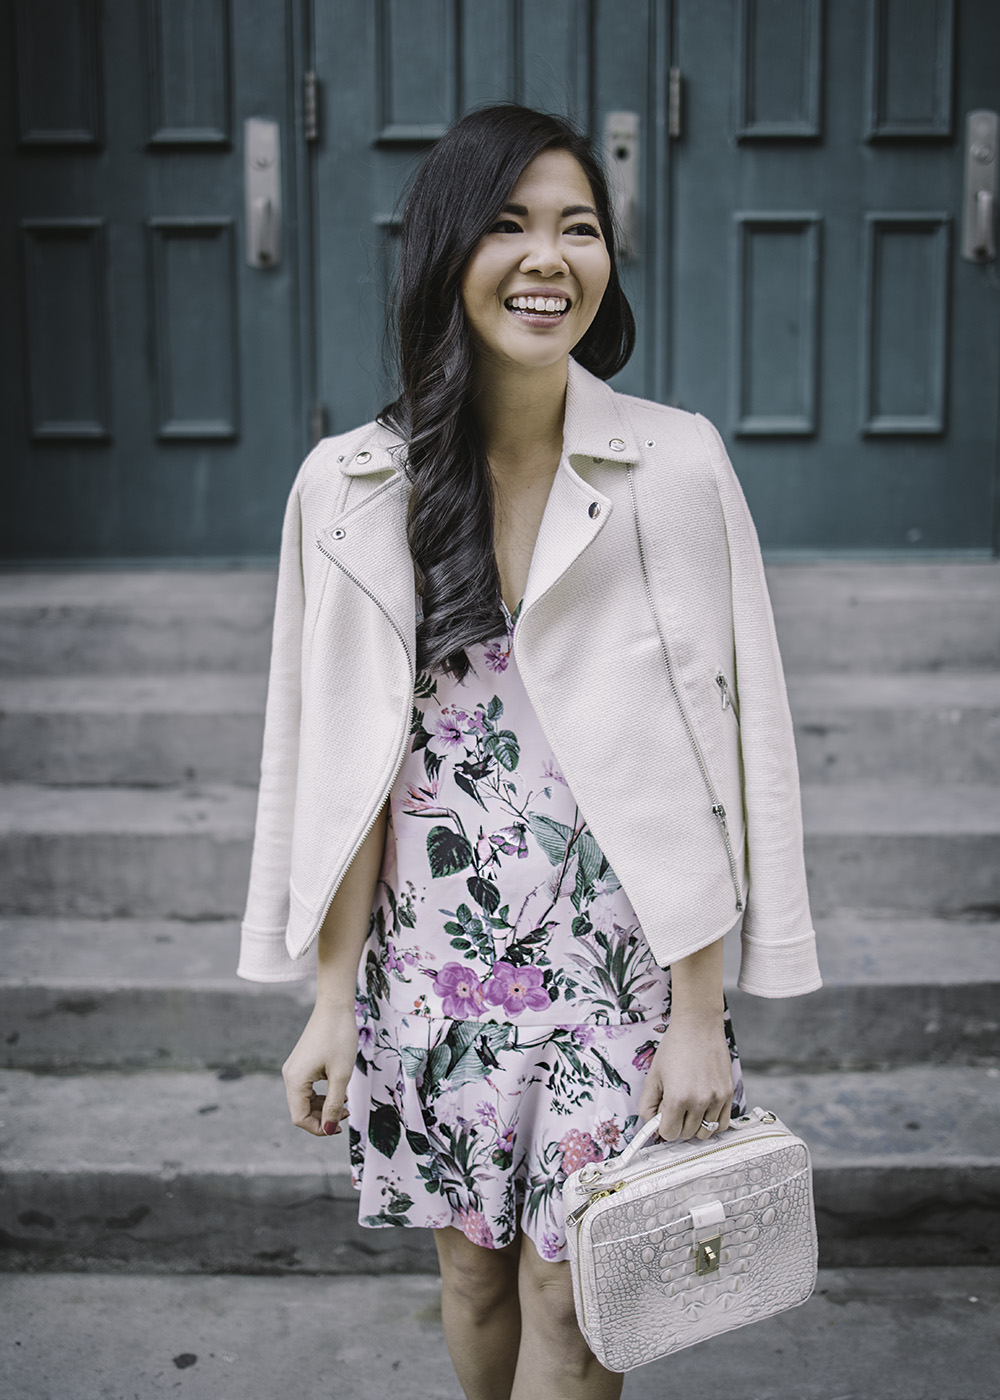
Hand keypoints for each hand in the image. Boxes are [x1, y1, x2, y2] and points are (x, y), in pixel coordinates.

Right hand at [281, 1002, 357, 1137]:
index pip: (300, 1118)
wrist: (335, 1006)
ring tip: (345, 1101)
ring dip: (323, 1106)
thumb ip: (335, 1104)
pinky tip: (338, 1089)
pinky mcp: (301, 1062)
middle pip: (301, 1110)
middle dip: (322, 1117)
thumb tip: (329, 1129)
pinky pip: (307, 1087)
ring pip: (305, 1100)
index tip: (340, 1126)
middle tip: (347, 1114)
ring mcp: (294, 1068)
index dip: (319, 1128)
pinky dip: (321, 1093)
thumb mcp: (341, 1075)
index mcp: (295, 1081)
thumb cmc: (339, 1038)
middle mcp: (290, 1076)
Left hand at [636, 1013, 733, 1141]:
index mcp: (677, 1098)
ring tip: (689, 1105)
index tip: (662, 1116)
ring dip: (694, 1124)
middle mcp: (699, 1101)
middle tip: (674, 1104)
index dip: (662, 1126)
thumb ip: (647, 1104)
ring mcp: (716, 1099)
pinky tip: (703, 1108)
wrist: (698, 1026)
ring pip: (705, 1132)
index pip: (669, 1134)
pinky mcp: (728, 1094)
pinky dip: (712, 1122)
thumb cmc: (675, 1047)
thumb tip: (651, 1125)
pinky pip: (722, 1124)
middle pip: (686, 1134)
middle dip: (677, 1124)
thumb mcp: (653, 1076)